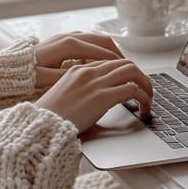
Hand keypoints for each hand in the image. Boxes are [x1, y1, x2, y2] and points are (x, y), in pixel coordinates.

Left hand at [33, 32, 123, 90]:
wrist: (10, 67)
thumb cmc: (28, 75)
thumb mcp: (50, 79)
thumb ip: (73, 77)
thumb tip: (92, 78)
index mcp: (69, 45)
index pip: (102, 52)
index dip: (117, 63)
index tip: (128, 73)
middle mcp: (70, 37)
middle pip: (103, 41)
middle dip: (118, 54)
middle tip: (128, 68)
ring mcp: (67, 36)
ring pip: (96, 39)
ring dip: (108, 51)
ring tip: (117, 66)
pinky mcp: (64, 39)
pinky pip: (87, 41)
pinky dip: (97, 50)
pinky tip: (98, 64)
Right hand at [35, 58, 152, 133]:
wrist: (39, 127)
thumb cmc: (49, 118)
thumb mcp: (64, 96)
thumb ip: (81, 91)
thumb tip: (97, 99)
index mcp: (77, 69)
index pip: (110, 61)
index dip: (126, 72)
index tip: (132, 84)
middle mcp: (88, 72)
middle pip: (125, 62)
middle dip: (140, 76)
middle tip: (145, 91)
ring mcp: (95, 83)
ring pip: (133, 71)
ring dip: (145, 85)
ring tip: (148, 100)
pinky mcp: (102, 97)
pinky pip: (133, 89)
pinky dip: (144, 98)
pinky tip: (143, 109)